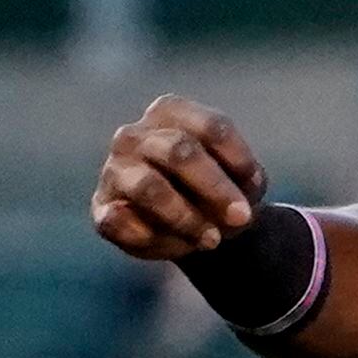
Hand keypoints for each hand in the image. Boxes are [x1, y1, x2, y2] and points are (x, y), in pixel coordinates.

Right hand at [92, 94, 262, 261]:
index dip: (239, 159)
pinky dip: (157, 240)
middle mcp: (135, 134)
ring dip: (186, 218)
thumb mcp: (241, 183)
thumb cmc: (215, 191)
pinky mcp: (102, 209)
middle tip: (241, 219)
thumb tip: (234, 209)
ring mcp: (114, 170)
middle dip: (215, 189)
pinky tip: (179, 246)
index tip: (256, 185)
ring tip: (212, 240)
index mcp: (171, 112)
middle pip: (180, 152)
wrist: (185, 224)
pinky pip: (123, 223)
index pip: (212, 127)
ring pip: (149, 187)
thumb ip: (246, 186)